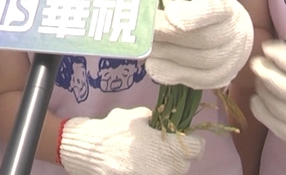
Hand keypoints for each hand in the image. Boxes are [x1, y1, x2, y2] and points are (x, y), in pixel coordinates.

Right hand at [59, 107, 203, 174]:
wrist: (88, 151)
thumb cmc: (113, 131)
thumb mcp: (136, 116)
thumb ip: (155, 119)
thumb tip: (164, 122)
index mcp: (167, 147)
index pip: (197, 148)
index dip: (192, 141)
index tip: (184, 138)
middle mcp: (164, 168)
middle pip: (184, 164)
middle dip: (176, 155)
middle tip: (163, 147)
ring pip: (170, 173)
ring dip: (164, 165)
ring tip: (148, 157)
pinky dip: (152, 170)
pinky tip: (139, 165)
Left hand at [145, 0, 252, 88]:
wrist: (232, 37)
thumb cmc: (203, 16)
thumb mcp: (193, 1)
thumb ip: (176, 6)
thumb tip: (149, 13)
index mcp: (228, 9)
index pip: (215, 10)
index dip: (193, 15)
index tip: (169, 14)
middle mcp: (235, 35)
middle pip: (203, 39)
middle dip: (169, 35)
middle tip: (144, 31)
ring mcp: (231, 60)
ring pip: (199, 61)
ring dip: (167, 54)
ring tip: (146, 47)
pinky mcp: (220, 79)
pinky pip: (196, 80)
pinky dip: (171, 73)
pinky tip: (153, 65)